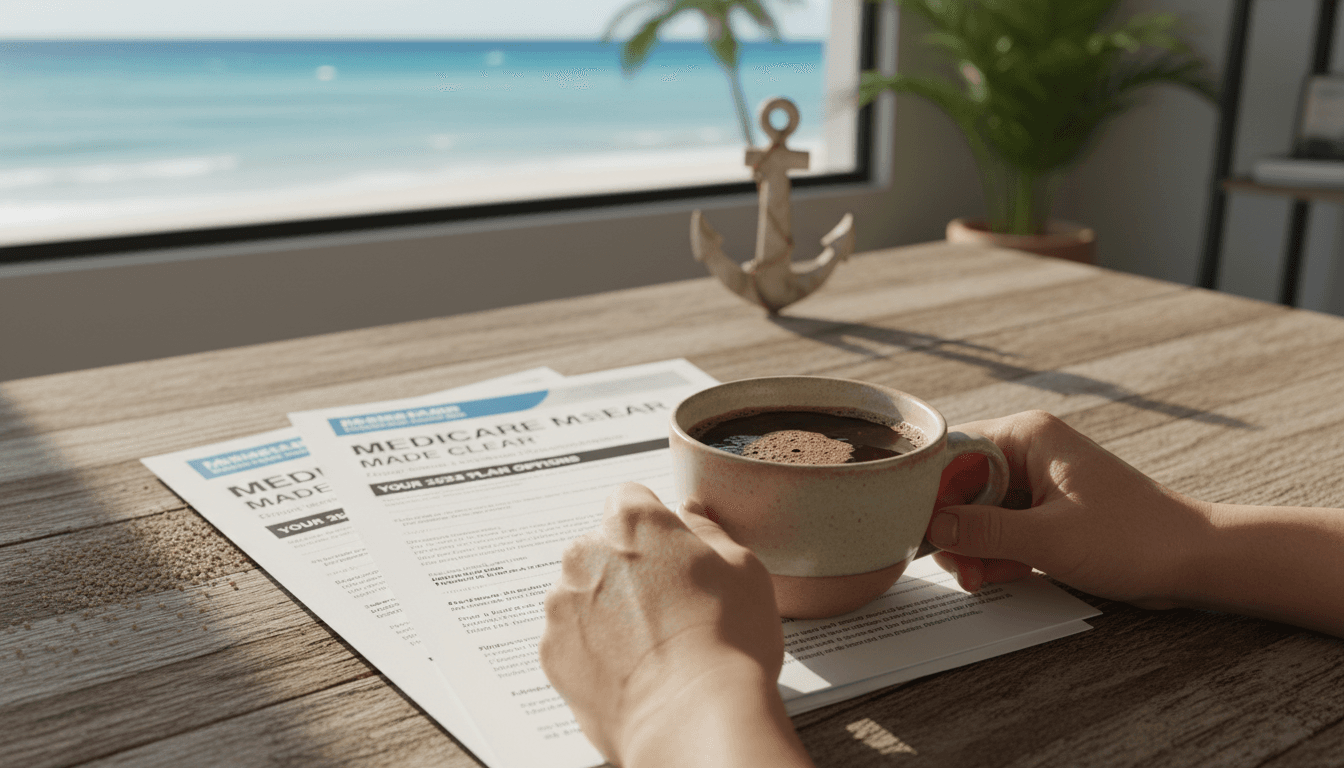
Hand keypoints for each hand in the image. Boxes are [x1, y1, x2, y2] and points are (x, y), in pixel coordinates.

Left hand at [540, 483, 812, 766]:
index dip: (656, 526)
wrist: (693, 718)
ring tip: (652, 646)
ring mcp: (562, 604)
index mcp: (633, 521)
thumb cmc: (729, 640)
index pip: (631, 498)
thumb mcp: (742, 568)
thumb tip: (690, 512)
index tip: (673, 553)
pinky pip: (571, 638)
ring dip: (607, 608)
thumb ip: (707, 529)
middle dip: (628, 568)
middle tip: (670, 606)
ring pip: (583, 594)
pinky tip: (631, 669)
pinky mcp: (551, 651)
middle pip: (602, 547)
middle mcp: (586, 553)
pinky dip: (592, 648)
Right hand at [926, 410, 1205, 609]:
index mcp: (1028, 435)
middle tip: (954, 567)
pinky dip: (995, 553)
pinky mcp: (1050, 511)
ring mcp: (1040, 481)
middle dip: (954, 528)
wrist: (1195, 560)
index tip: (915, 528)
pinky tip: (991, 577)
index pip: (953, 452)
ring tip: (975, 579)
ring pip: (981, 510)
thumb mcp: (1046, 539)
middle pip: (963, 484)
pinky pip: (1004, 527)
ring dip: (973, 547)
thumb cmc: (1132, 538)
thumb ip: (982, 531)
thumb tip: (931, 526)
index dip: (930, 491)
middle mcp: (1030, 450)